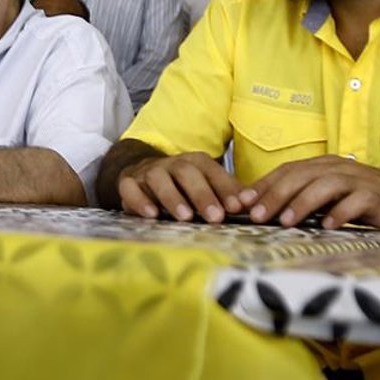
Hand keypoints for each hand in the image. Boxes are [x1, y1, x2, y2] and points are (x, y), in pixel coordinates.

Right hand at [117, 151, 244, 221]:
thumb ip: (227, 193)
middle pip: (187, 173)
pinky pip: (131, 189)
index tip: (237, 207)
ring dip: (173, 198)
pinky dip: (140, 201)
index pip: (212, 172)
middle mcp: (172, 164)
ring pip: (160, 179)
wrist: (142, 173)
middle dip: (202, 195)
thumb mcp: (205, 185)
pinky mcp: (128, 183)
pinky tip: (151, 215)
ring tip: (186, 217)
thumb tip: (252, 203)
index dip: (225, 188)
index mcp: (195, 162)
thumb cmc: (181, 185)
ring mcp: (149, 172)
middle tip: (215, 217)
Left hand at [238, 158, 379, 231]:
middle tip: (256, 215)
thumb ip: (301, 200)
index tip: (240, 204)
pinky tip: (328, 225)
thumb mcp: (328, 198)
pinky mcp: (376, 195)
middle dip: (275, 195)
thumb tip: (262, 213)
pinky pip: (357, 201)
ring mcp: (357, 180)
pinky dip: (341, 212)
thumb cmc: (362, 200)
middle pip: (300, 176)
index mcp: (322, 166)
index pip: (286, 171)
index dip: (262, 186)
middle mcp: (337, 168)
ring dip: (302, 202)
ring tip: (285, 221)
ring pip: (325, 185)